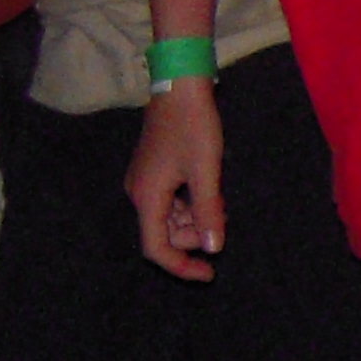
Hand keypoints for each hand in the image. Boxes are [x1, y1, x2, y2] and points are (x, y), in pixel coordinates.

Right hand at [126, 81, 224, 279]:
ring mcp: (145, 182)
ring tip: (218, 195)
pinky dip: (192, 203)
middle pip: (166, 234)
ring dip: (196, 217)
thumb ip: (208, 211)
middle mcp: (139, 193)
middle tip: (221, 212)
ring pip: (171, 219)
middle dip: (195, 233)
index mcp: (147, 196)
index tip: (209, 274)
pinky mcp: (155, 173)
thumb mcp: (206, 171)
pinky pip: (172, 201)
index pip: (156, 248)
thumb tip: (214, 249)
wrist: (180, 86)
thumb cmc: (193, 125)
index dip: (181, 266)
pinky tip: (209, 188)